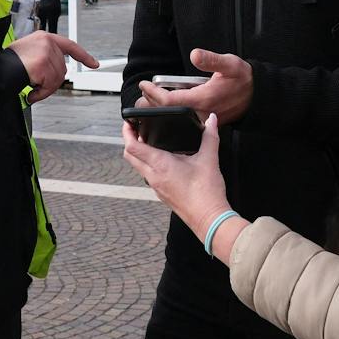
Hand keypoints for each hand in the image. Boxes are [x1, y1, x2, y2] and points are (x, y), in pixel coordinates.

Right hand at [8, 32, 98, 103]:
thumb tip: (55, 72)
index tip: (93, 63)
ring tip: (31, 88)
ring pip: (58, 79)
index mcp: (44, 37)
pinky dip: (41, 93)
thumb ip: (44, 56)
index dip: (83, 56)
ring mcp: (46, 53)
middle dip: (52, 81)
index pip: (70, 46)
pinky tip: (31, 92)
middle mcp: (47, 42)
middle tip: (37, 85)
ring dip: (45, 88)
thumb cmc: (8, 63)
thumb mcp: (28, 51)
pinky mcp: (43, 64)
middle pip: (62, 69)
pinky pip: (50, 86)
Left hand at [122, 113, 242, 259]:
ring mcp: (156, 186)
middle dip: (129, 140)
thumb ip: (210, 136)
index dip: (127, 132)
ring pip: (138, 167)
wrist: (209, 219)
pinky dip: (148, 164)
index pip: (132, 146)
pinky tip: (164, 160)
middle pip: (130, 156)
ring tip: (149, 141)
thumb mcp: (209, 159)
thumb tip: (212, 120)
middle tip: (135, 129)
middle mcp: (153, 176)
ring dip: (139, 153)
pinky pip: (148, 176)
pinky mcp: (161, 193)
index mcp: (160, 165)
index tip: (128, 122)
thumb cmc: (206, 192)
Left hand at [136, 49, 252, 123]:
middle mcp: (201, 113)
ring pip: (175, 119)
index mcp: (203, 99)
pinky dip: (171, 114)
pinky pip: (183, 121)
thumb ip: (211, 60)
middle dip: (151, 104)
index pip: (169, 101)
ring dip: (160, 110)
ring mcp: (203, 120)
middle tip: (141, 93)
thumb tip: (195, 54)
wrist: (258, 97)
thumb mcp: (230, 64)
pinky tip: (165, 106)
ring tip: (148, 99)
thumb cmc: (244, 80)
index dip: (153, 94)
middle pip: (168, 113)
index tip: (144, 85)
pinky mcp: (206, 123)